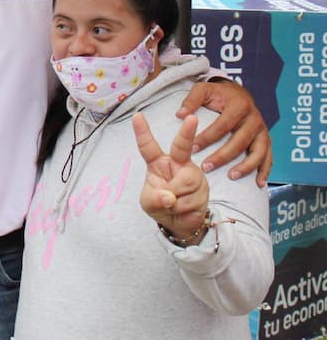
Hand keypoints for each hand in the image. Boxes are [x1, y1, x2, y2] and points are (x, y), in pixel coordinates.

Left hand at [133, 112, 209, 242]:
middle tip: (193, 118)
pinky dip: (183, 209)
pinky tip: (184, 209)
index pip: (148, 146)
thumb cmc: (161, 205)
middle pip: (182, 146)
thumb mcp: (149, 203)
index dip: (142, 131)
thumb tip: (169, 198)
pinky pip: (192, 198)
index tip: (137, 115)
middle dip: (187, 132)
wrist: (180, 223)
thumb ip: (155, 199)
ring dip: (176, 201)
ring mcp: (192, 173)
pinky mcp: (203, 186)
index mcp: (158, 163)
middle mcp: (177, 163)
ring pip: (185, 183)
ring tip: (173, 205)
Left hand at [177, 81, 270, 185]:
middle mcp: (254, 119)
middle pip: (240, 141)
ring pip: (258, 151)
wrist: (239, 94)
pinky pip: (269, 156)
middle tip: (206, 167)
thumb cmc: (219, 94)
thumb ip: (192, 100)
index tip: (192, 149)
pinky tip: (259, 183)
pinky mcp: (266, 139)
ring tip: (231, 176)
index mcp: (239, 106)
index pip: (222, 125)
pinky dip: (265, 170)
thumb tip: (181, 114)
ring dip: (246, 166)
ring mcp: (262, 130)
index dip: (207, 138)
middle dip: (223, 156)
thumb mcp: (204, 90)